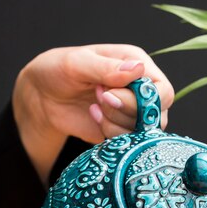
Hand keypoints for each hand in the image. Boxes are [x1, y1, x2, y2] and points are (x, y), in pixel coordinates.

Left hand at [12, 44, 173, 184]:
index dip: (143, 99)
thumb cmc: (59, 70)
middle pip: (156, 115)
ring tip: (94, 107)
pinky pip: (127, 143)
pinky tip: (94, 117)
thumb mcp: (78, 63)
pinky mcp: (121, 132)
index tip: (110, 94)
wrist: (43, 96)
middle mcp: (141, 90)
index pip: (163, 90)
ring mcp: (132, 114)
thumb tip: (137, 69)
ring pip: (143, 133)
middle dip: (125, 113)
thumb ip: (107, 68)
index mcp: (138, 65)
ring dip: (115, 124)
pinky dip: (109, 135)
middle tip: (99, 98)